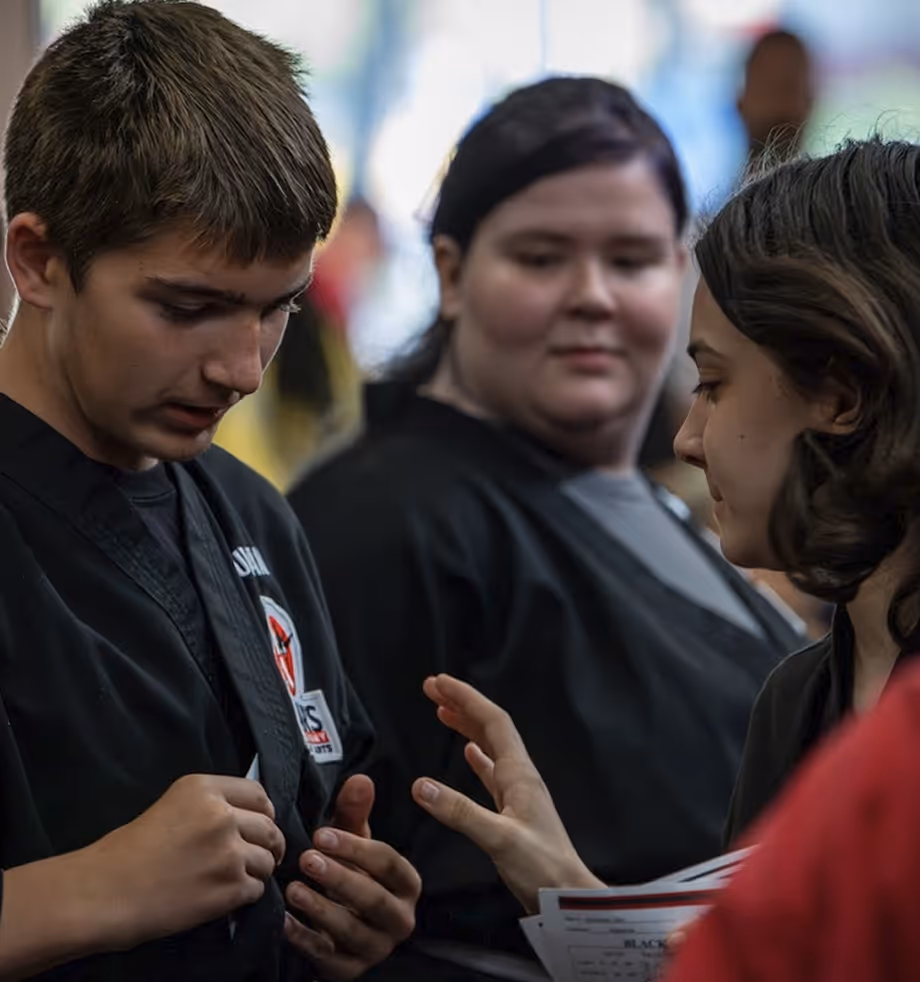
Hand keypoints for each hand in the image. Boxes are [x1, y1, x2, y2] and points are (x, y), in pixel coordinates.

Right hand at [83, 774, 284, 950]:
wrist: (103, 892)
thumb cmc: (126, 853)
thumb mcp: (171, 806)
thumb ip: (210, 805)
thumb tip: (244, 815)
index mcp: (204, 789)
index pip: (257, 793)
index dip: (264, 811)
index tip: (263, 822)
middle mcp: (221, 815)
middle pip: (268, 826)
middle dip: (269, 842)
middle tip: (264, 854)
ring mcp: (228, 852)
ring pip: (266, 859)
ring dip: (258, 870)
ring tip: (240, 877)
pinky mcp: (228, 887)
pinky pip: (256, 888)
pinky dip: (247, 894)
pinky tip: (229, 896)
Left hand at [284, 776, 420, 979]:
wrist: (341, 920)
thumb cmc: (352, 872)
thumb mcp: (354, 841)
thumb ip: (356, 811)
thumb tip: (361, 779)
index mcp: (406, 883)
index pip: (388, 862)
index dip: (355, 848)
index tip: (322, 834)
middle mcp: (399, 919)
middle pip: (373, 899)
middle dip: (339, 877)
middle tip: (307, 859)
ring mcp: (376, 949)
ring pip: (351, 931)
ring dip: (320, 909)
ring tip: (292, 889)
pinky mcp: (350, 971)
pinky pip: (327, 958)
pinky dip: (304, 939)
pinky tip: (283, 920)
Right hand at [411, 674, 602, 913]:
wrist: (569, 898)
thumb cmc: (542, 869)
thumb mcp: (498, 838)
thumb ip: (459, 811)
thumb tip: (419, 784)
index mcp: (519, 773)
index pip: (492, 721)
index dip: (466, 697)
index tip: (438, 683)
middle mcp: (520, 776)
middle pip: (490, 727)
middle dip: (462, 704)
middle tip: (432, 689)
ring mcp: (518, 793)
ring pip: (489, 746)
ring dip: (467, 725)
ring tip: (443, 711)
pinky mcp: (514, 811)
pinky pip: (492, 772)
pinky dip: (477, 757)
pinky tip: (468, 754)